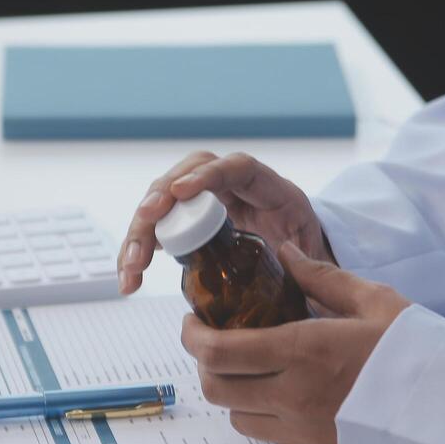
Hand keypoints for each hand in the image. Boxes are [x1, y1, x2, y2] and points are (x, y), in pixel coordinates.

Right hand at [117, 151, 332, 294]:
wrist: (299, 253)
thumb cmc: (306, 251)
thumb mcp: (315, 255)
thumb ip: (309, 260)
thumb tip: (291, 264)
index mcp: (271, 189)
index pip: (237, 168)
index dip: (207, 176)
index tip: (179, 193)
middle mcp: (231, 187)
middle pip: (184, 181)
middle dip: (156, 209)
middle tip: (144, 244)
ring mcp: (205, 200)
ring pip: (162, 203)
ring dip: (139, 235)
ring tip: (130, 269)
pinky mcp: (188, 220)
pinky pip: (158, 227)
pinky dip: (140, 250)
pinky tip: (129, 276)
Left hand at [180, 242, 409, 443]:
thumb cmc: (418, 352)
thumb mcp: (376, 301)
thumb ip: (322, 277)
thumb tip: (285, 252)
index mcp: (303, 350)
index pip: (217, 351)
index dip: (192, 337)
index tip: (194, 322)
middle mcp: (293, 395)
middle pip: (215, 388)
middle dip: (205, 364)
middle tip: (215, 342)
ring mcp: (303, 430)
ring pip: (237, 416)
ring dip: (233, 392)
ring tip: (251, 369)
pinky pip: (269, 436)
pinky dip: (261, 415)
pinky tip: (282, 394)